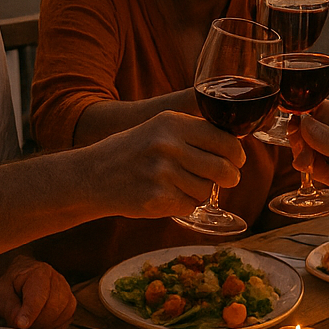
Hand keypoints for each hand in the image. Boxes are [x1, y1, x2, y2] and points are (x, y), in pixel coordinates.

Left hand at [0, 255, 76, 328]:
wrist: (23, 280)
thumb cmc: (11, 287)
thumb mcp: (1, 295)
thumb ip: (9, 308)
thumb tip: (21, 323)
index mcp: (38, 272)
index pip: (38, 295)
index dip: (30, 312)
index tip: (21, 324)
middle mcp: (57, 280)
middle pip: (51, 309)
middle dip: (34, 321)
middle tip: (20, 321)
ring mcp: (67, 293)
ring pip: (59, 318)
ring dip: (42, 326)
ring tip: (29, 320)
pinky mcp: (70, 306)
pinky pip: (62, 325)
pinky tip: (39, 323)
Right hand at [95, 111, 244, 217]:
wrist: (91, 176)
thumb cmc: (132, 152)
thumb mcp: (159, 128)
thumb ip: (194, 133)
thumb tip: (235, 145)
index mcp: (172, 123)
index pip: (224, 139)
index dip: (236, 153)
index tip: (237, 160)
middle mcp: (168, 145)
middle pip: (223, 167)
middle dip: (230, 176)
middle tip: (228, 179)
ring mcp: (162, 173)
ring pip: (206, 189)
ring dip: (200, 191)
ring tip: (178, 184)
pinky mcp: (157, 198)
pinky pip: (190, 205)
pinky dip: (184, 204)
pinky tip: (166, 195)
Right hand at [290, 100, 328, 224]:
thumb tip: (303, 124)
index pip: (325, 109)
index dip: (305, 115)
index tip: (291, 123)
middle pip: (313, 128)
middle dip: (303, 137)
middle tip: (299, 150)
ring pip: (311, 146)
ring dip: (303, 153)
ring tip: (304, 164)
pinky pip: (315, 163)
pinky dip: (308, 166)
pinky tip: (308, 170)